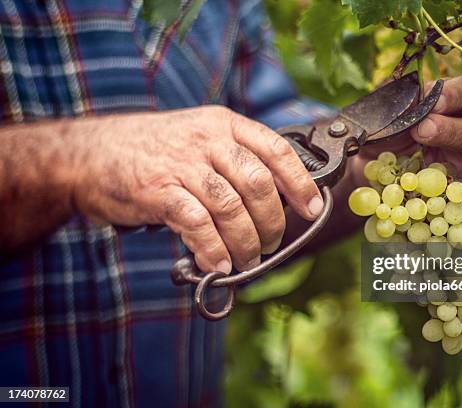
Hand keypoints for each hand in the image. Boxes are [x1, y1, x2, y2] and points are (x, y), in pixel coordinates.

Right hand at [72, 106, 322, 272]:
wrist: (91, 153)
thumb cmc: (154, 151)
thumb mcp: (199, 139)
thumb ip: (233, 163)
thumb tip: (274, 202)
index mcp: (224, 125)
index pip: (276, 150)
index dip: (300, 183)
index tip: (312, 208)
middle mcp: (207, 141)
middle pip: (259, 185)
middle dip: (273, 222)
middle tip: (271, 244)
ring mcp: (182, 165)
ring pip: (232, 208)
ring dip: (247, 242)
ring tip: (247, 259)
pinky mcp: (158, 191)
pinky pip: (198, 225)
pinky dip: (214, 250)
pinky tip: (219, 264)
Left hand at [350, 76, 461, 239]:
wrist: (363, 171)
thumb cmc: (377, 136)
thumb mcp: (379, 115)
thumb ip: (393, 104)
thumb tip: (407, 97)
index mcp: (449, 111)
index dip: (456, 95)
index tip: (433, 101)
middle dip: (452, 131)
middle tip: (424, 132)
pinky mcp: (460, 203)